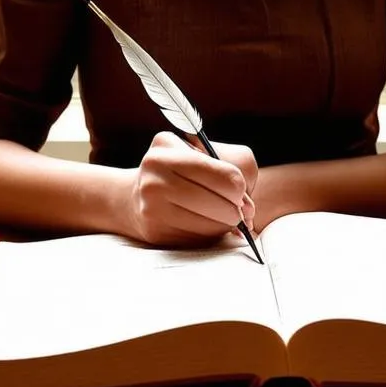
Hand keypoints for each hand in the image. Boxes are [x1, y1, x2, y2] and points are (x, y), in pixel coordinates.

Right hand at [122, 132, 256, 247]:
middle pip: (222, 204)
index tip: (240, 192)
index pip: (226, 176)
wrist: (138, 195)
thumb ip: (237, 170)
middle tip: (236, 210)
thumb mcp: (206, 153)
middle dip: (237, 211)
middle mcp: (154, 176)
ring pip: (212, 225)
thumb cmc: (182, 171)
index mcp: (168, 147)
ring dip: (225, 225)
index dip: (241, 188)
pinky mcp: (154, 232)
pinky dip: (209, 235)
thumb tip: (247, 211)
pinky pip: (199, 239)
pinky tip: (202, 224)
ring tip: (219, 216)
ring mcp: (151, 206)